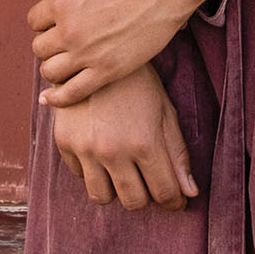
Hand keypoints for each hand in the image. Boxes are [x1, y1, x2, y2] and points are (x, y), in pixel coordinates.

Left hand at [18, 0, 202, 106]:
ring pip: (51, 72)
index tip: (57, 20)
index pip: (33, 20)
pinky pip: (73, 93)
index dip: (43, 20)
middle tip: (63, 40)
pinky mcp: (107, 71)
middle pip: (39, 48)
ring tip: (64, 61)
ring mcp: (88, 54)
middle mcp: (69, 30)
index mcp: (61, 3)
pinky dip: (58, 98)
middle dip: (47, 43)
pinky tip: (51, 99)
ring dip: (52, 67)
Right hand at [49, 64, 198, 211]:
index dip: (174, 201)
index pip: (164, 193)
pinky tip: (100, 151)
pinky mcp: (64, 142)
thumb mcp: (164, 111)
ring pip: (102, 197)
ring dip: (116, 189)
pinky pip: (80, 176)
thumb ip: (177, 154)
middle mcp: (113, 150)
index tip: (175, 199)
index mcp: (144, 142)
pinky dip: (92, 171)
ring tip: (122, 171)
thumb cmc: (137, 81)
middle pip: (133, 202)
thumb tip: (190, 192)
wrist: (94, 51)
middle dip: (145, 196)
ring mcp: (86, 148)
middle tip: (148, 181)